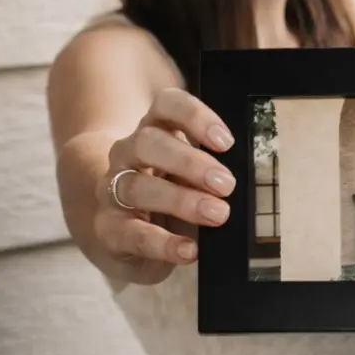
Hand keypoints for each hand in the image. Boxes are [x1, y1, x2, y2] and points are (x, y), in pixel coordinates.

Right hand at [98, 88, 236, 282]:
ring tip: (217, 214)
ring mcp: (113, 189)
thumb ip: (212, 173)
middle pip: (149, 142)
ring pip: (137, 185)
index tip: (225, 142)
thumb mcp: (192, 175)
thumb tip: (246, 183)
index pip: (166, 104)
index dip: (195, 117)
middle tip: (227, 185)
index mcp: (154, 129)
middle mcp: (128, 152)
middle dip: (190, 163)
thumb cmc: (170, 193)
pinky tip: (189, 250)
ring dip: (181, 200)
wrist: (124, 231)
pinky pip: (131, 233)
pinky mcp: (108, 227)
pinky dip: (163, 243)